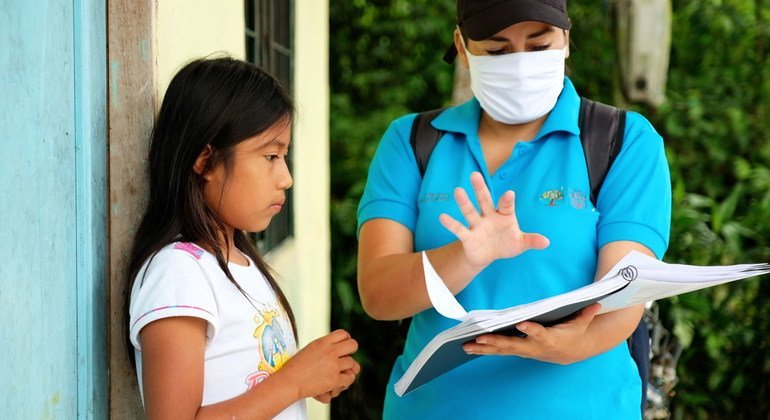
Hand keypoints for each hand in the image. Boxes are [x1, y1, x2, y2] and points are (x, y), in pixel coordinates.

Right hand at [276, 329, 358, 399]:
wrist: (289, 381)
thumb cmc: (295, 367)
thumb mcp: (310, 349)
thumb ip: (323, 346)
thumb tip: (335, 345)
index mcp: (322, 342)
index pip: (343, 334)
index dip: (346, 339)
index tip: (343, 346)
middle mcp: (330, 351)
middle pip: (353, 345)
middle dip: (351, 351)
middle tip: (345, 358)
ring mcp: (333, 365)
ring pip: (352, 363)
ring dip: (348, 369)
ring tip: (341, 372)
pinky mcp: (335, 379)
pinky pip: (350, 378)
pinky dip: (346, 381)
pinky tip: (339, 382)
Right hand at [439, 172, 548, 268]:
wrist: (488, 255)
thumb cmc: (505, 244)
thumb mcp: (520, 243)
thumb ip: (531, 240)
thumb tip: (547, 242)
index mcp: (504, 215)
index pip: (506, 205)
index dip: (508, 200)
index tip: (509, 194)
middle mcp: (488, 216)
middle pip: (484, 200)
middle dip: (480, 189)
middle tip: (475, 175)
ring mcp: (477, 225)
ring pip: (470, 211)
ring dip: (464, 202)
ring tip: (458, 190)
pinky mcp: (468, 237)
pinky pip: (459, 229)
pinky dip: (451, 224)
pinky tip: (442, 217)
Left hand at [462, 304, 601, 364]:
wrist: (570, 351)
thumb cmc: (573, 333)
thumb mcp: (582, 323)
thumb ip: (586, 313)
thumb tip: (596, 302)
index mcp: (549, 339)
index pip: (539, 334)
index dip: (531, 330)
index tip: (521, 324)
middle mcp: (533, 347)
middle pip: (513, 345)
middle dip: (496, 343)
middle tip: (480, 338)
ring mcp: (524, 350)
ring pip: (502, 350)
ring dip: (484, 349)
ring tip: (466, 346)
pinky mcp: (517, 350)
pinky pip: (499, 350)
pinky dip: (484, 349)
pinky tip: (469, 347)